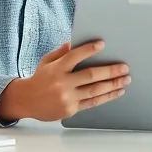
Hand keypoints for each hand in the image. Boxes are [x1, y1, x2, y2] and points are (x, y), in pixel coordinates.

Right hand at [0, 41, 129, 121]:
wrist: (26, 101)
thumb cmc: (39, 78)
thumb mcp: (47, 61)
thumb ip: (62, 52)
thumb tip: (75, 42)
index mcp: (56, 69)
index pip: (75, 56)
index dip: (89, 50)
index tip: (102, 44)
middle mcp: (62, 83)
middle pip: (90, 76)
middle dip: (110, 71)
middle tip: (124, 67)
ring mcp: (67, 98)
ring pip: (95, 91)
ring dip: (113, 85)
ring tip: (125, 80)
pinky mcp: (71, 109)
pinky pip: (92, 103)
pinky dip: (106, 97)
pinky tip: (116, 92)